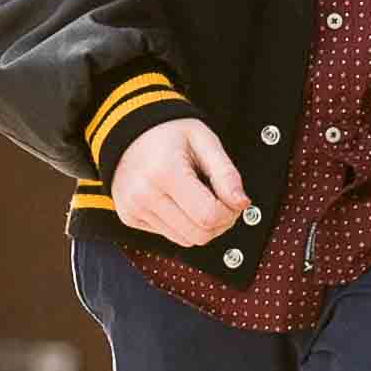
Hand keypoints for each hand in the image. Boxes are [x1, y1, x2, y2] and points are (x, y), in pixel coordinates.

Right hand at [110, 114, 251, 248]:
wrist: (128, 130)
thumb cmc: (168, 131)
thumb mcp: (204, 140)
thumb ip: (226, 173)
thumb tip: (241, 203)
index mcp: (165, 172)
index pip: (209, 215)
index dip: (230, 212)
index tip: (233, 199)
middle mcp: (144, 195)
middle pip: (198, 235)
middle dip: (219, 223)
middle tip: (220, 201)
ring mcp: (134, 209)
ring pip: (185, 240)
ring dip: (201, 226)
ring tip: (198, 198)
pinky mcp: (129, 218)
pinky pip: (168, 236)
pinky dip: (181, 224)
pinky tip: (179, 201)